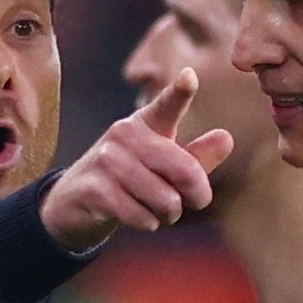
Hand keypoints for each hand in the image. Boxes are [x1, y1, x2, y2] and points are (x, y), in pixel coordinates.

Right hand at [41, 69, 233, 250]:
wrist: (75, 201)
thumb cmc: (130, 179)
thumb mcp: (164, 165)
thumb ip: (196, 157)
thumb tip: (227, 139)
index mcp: (146, 123)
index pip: (167, 105)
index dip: (180, 92)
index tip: (190, 77)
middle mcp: (125, 134)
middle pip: (185, 171)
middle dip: (196, 196)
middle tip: (189, 204)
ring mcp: (107, 161)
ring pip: (165, 200)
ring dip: (168, 215)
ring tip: (156, 211)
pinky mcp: (95, 189)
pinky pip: (142, 217)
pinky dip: (148, 224)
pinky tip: (137, 217)